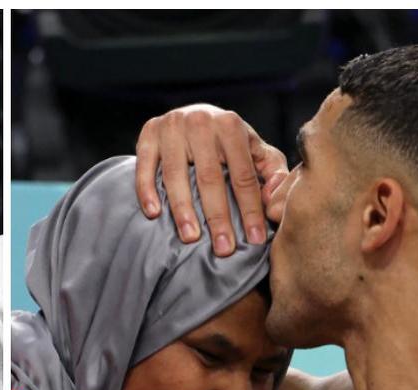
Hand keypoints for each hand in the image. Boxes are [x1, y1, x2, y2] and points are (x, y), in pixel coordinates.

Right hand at [135, 104, 288, 254]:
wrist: (189, 114)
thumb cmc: (225, 141)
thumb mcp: (254, 148)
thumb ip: (271, 170)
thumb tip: (273, 198)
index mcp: (231, 125)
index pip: (243, 174)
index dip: (251, 209)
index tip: (255, 239)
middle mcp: (201, 122)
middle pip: (210, 177)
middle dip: (218, 217)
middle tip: (223, 248)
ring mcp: (171, 126)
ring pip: (176, 175)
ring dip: (182, 210)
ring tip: (191, 237)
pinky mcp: (147, 133)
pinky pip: (144, 166)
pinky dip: (147, 190)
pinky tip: (154, 213)